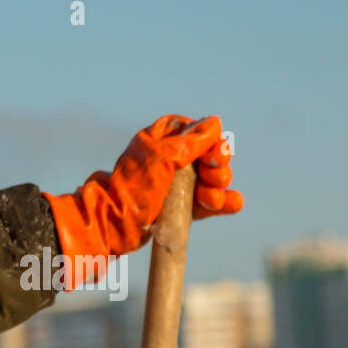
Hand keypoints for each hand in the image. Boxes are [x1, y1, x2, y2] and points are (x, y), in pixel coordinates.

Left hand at [42, 114, 243, 288]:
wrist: (115, 224)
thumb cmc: (134, 187)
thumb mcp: (162, 158)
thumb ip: (191, 141)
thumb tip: (215, 123)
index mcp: (161, 139)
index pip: (197, 132)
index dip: (211, 142)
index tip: (213, 154)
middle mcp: (170, 158)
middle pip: (209, 156)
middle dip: (217, 167)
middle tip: (214, 177)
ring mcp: (175, 183)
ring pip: (211, 180)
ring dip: (218, 187)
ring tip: (212, 199)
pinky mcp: (180, 206)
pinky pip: (208, 201)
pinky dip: (223, 202)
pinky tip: (233, 203)